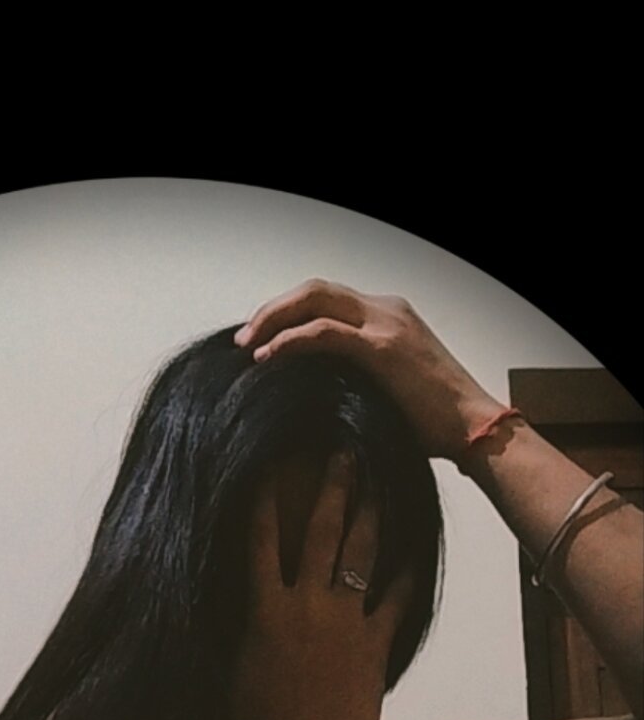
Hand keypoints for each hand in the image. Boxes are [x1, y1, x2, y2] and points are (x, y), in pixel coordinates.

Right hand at [231, 448, 412, 719]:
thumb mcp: (232, 673)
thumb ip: (240, 632)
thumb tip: (236, 610)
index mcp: (261, 612)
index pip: (257, 541)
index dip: (262, 498)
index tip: (267, 462)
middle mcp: (303, 607)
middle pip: (320, 531)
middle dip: (333, 486)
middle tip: (345, 450)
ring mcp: (342, 625)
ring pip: (360, 554)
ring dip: (371, 512)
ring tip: (380, 480)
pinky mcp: (372, 648)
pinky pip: (395, 601)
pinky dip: (405, 575)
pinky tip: (416, 551)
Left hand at [235, 279, 503, 460]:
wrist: (476, 430)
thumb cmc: (436, 424)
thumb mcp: (388, 391)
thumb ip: (355, 378)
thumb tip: (313, 394)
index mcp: (388, 317)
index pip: (327, 299)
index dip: (289, 313)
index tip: (260, 338)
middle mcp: (386, 310)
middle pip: (315, 290)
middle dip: (273, 309)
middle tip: (243, 337)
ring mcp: (386, 324)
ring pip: (315, 300)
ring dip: (274, 319)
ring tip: (247, 345)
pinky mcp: (383, 348)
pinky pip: (324, 333)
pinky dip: (290, 341)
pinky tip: (267, 357)